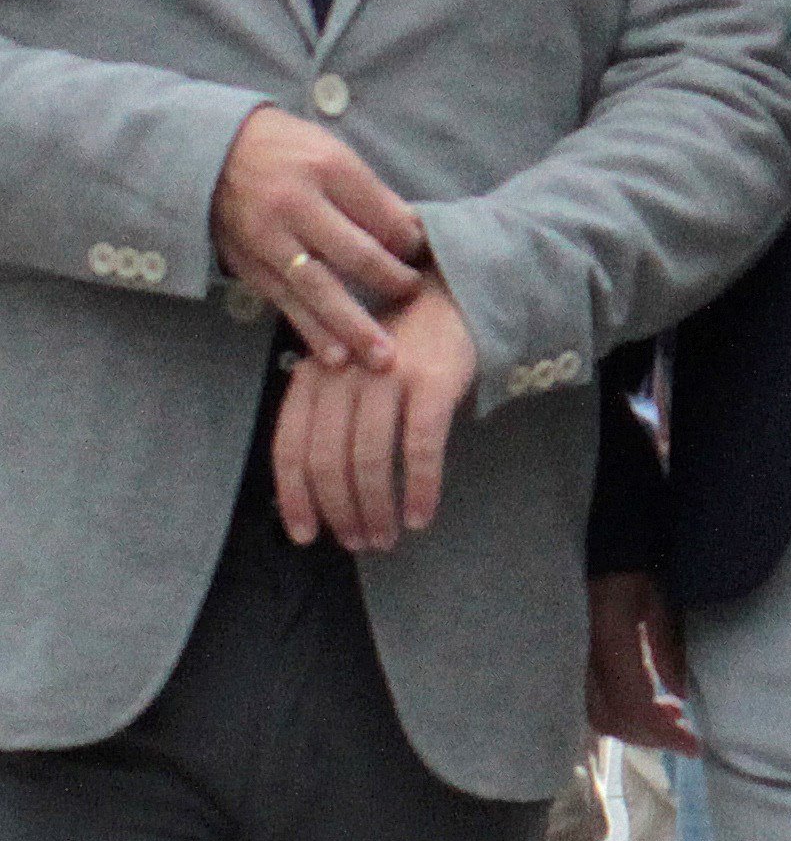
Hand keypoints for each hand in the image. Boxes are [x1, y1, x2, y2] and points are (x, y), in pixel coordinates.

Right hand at [211, 106, 428, 368]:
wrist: (210, 153)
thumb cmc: (285, 150)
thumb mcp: (333, 153)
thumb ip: (371, 195)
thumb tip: (413, 235)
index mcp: (326, 171)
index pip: (383, 217)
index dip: (411, 242)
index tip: (425, 255)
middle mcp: (295, 207)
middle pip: (356, 255)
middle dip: (392, 283)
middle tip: (415, 298)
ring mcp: (268, 239)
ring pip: (318, 289)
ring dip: (352, 325)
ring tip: (381, 356)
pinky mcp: (248, 265)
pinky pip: (285, 302)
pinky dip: (311, 329)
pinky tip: (334, 354)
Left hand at [269, 275, 472, 551]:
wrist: (451, 297)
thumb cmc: (395, 347)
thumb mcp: (347, 373)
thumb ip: (327, 416)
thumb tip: (318, 492)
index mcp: (312, 377)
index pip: (290, 447)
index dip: (294, 498)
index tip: (306, 536)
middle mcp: (341, 376)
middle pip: (328, 461)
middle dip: (340, 512)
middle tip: (359, 542)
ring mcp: (386, 377)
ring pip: (368, 460)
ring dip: (376, 509)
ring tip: (386, 538)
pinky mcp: (431, 382)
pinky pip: (420, 448)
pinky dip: (419, 489)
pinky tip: (420, 516)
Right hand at [589, 575, 698, 754]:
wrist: (599, 551)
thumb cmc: (633, 568)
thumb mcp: (658, 601)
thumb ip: (666, 648)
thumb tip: (678, 696)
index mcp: (608, 644)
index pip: (632, 705)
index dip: (661, 732)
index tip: (693, 745)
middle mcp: (582, 660)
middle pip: (611, 719)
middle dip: (650, 735)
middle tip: (685, 734)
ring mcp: (573, 663)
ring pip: (598, 715)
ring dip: (636, 725)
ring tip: (672, 715)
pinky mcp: (573, 664)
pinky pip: (592, 701)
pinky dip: (621, 712)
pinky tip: (652, 703)